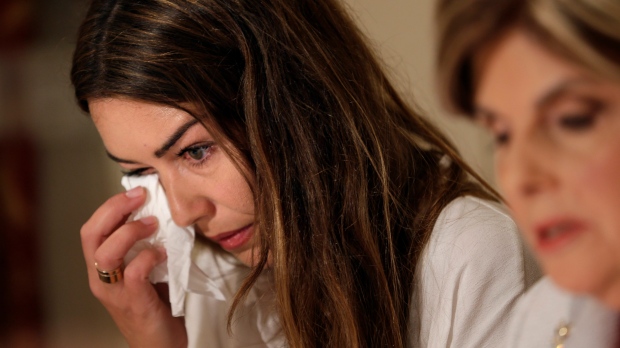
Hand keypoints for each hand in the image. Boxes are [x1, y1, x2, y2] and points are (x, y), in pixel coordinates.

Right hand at [81, 187, 187, 347]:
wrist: (160, 343)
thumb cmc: (155, 304)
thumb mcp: (143, 270)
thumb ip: (142, 246)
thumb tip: (157, 212)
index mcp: (100, 268)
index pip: (91, 229)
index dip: (110, 206)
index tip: (136, 192)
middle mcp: (100, 279)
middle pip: (91, 235)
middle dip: (114, 209)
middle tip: (140, 196)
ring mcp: (114, 292)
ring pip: (106, 253)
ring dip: (130, 231)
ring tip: (153, 223)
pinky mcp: (133, 303)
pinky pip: (134, 272)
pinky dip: (149, 256)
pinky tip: (164, 253)